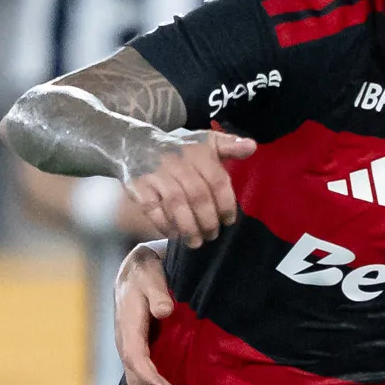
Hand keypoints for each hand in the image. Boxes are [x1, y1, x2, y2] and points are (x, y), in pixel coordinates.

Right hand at [112, 244, 195, 384]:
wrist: (132, 273)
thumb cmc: (144, 274)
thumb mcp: (151, 277)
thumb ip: (158, 293)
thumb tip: (165, 311)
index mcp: (129, 329)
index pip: (137, 361)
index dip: (151, 379)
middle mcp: (125, 344)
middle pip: (140, 378)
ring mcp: (128, 350)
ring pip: (139, 382)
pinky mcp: (135, 351)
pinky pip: (138, 379)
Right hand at [122, 129, 252, 243]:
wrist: (133, 143)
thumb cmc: (177, 149)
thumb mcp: (203, 143)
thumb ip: (228, 146)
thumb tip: (252, 146)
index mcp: (197, 152)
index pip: (218, 180)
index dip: (226, 204)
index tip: (228, 221)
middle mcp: (177, 162)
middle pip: (198, 195)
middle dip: (208, 220)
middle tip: (212, 235)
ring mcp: (156, 174)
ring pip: (176, 204)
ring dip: (188, 227)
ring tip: (196, 242)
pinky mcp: (137, 186)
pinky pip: (152, 210)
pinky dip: (164, 225)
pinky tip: (174, 234)